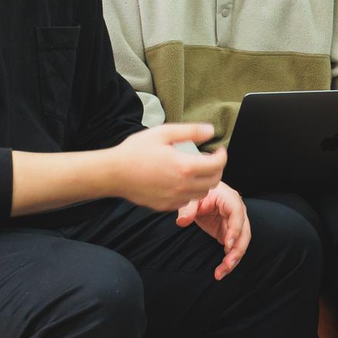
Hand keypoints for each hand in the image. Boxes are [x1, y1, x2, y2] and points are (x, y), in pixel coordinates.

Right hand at [110, 123, 225, 211]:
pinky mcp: (165, 206)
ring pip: (202, 193)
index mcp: (185, 167)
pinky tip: (181, 180)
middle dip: (216, 169)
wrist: (114, 173)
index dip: (222, 156)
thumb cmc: (136, 151)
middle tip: (210, 159)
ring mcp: (174, 199)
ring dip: (205, 181)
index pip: (217, 165)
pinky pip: (187, 201)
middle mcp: (182, 186)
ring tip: (196, 169)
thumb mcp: (163, 133)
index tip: (219, 150)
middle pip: (214, 181)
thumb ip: (190, 131)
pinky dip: (191, 191)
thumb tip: (211, 131)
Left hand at [177, 182, 249, 279]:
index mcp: (230, 200)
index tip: (227, 244)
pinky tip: (220, 269)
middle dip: (237, 250)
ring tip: (221, 273)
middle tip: (227, 265)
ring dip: (233, 259)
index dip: (235, 229)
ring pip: (240, 243)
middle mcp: (237, 213)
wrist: (199, 199)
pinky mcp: (229, 234)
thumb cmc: (199, 195)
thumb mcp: (191, 199)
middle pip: (244, 232)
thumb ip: (187, 209)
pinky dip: (229, 260)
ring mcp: (235, 225)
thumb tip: (182, 221)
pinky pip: (233, 248)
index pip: (237, 214)